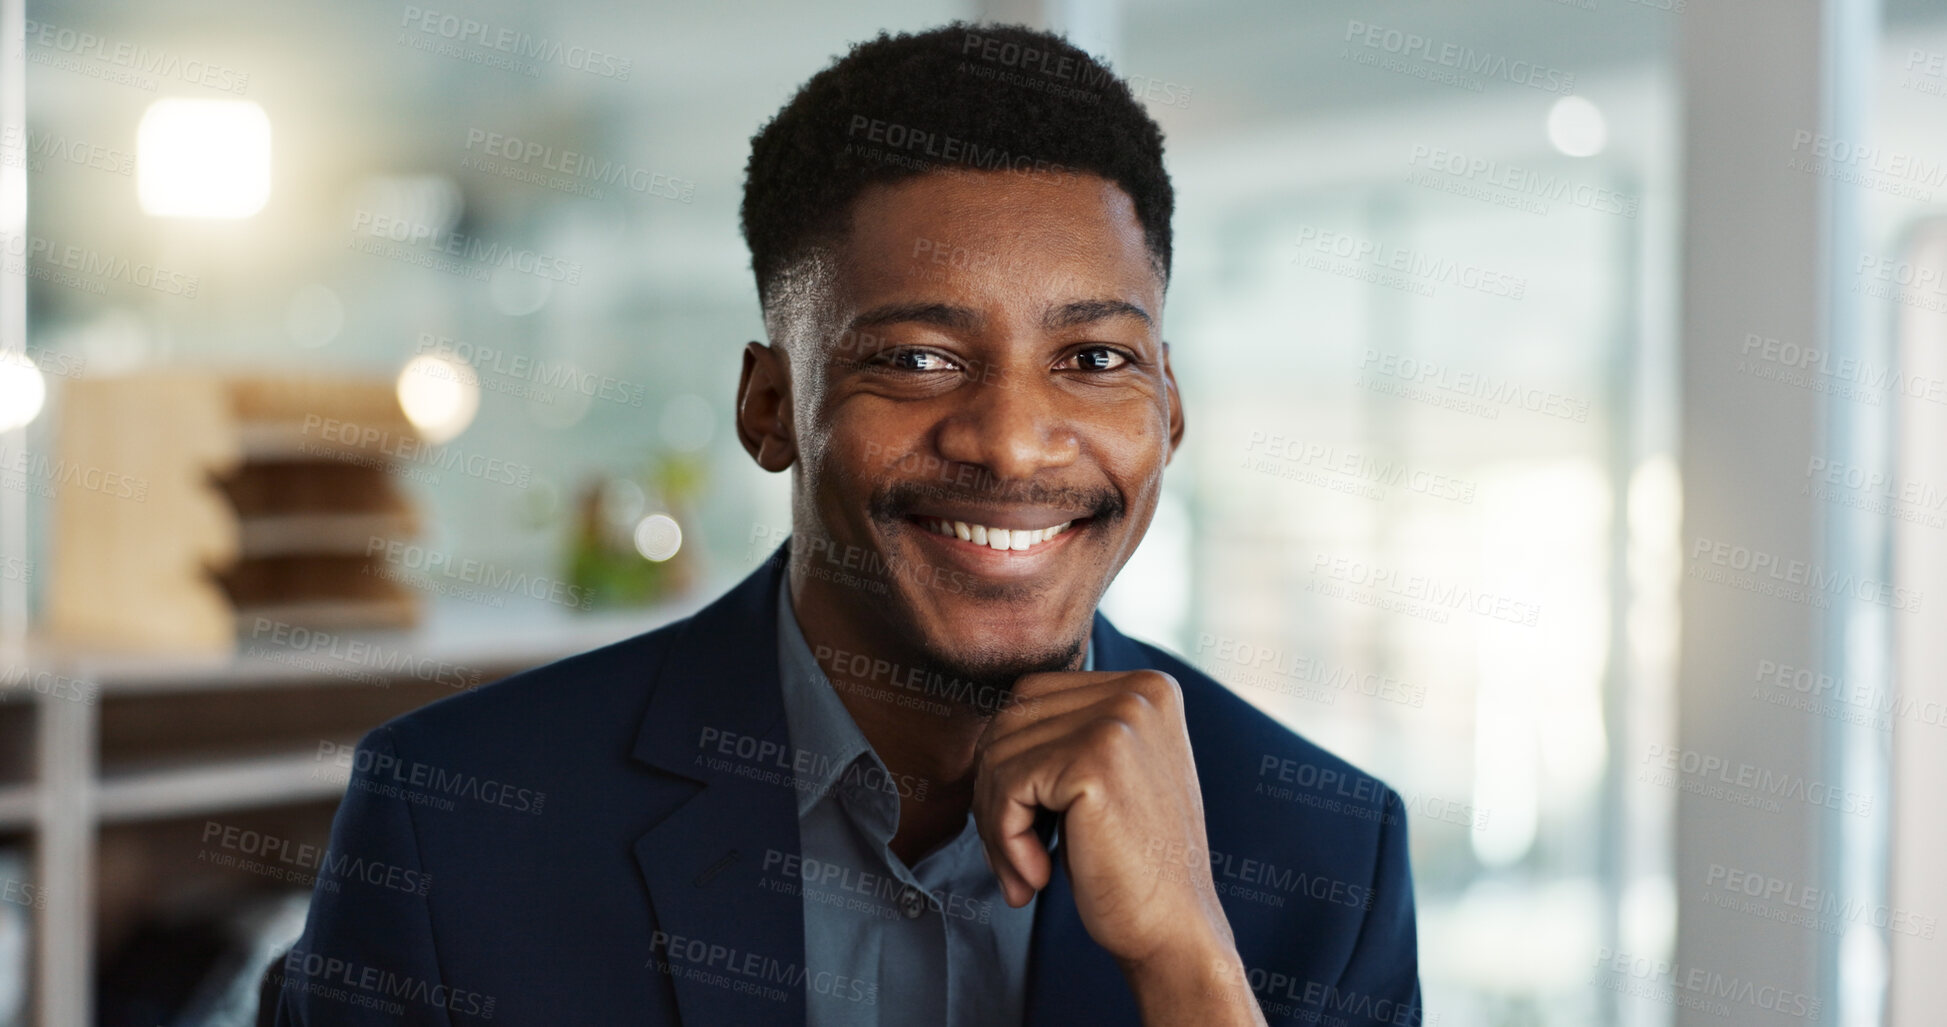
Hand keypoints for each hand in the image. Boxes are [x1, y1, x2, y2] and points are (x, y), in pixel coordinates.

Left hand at [972, 670, 1266, 1024]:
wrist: (1174, 932)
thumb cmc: (1130, 864)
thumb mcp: (1104, 777)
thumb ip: (1063, 735)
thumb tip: (983, 731)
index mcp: (1147, 687)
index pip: (1031, 698)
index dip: (1010, 764)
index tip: (1023, 826)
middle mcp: (1139, 691)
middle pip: (1010, 720)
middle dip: (994, 794)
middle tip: (1014, 859)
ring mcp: (1120, 719)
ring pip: (999, 753)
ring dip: (995, 824)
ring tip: (1025, 872)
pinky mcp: (1095, 759)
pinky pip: (1007, 786)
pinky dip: (1005, 840)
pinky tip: (1038, 877)